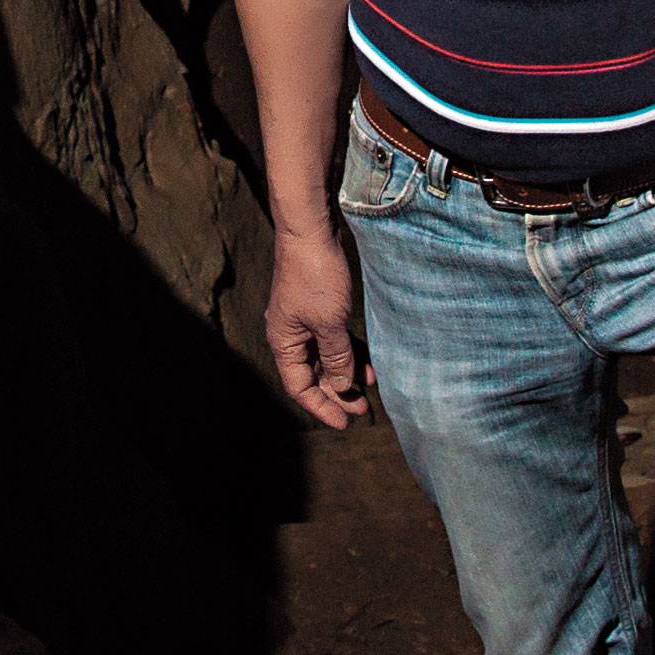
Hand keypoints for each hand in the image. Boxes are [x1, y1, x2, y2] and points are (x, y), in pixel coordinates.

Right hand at [267, 221, 373, 430]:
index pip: (299, 386)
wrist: (311, 231)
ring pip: (325, 357)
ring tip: (370, 386)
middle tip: (362, 409)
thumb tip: (340, 385)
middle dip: (336, 393)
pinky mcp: (319, 307)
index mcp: (284, 341)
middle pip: (312, 375)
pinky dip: (349, 352)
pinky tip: (367, 361)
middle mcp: (291, 334)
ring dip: (346, 373)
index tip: (344, 422)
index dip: (321, 406)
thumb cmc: (315, 275)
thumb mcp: (329, 322)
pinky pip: (333, 339)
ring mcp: (304, 320)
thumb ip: (336, 357)